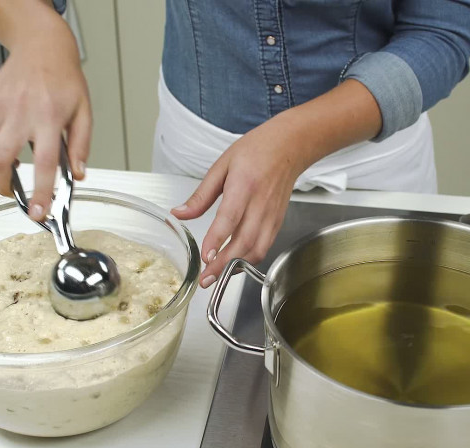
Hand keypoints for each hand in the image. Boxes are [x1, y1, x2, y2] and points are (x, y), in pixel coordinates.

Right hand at [0, 9, 89, 220]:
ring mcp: (0, 107)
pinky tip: (5, 148)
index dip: (41, 192)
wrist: (41, 47)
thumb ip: (81, 147)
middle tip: (16, 195)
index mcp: (50, 118)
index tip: (39, 212)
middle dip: (4, 187)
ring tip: (12, 170)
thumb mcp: (84, 113)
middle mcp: (21, 113)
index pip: (44, 164)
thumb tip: (77, 176)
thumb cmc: (64, 80)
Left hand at [172, 79, 382, 287]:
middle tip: (206, 279)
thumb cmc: (257, 150)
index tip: (204, 256)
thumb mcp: (222, 165)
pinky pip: (264, 246)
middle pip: (244, 242)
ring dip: (237, 267)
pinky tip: (235, 264)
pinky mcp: (278, 221)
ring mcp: (272, 215)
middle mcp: (260, 204)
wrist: (291, 146)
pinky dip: (249, 260)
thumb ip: (201, 195)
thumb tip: (179, 214)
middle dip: (224, 265)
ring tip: (217, 277)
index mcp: (244, 185)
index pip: (229, 218)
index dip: (217, 240)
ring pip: (256, 249)